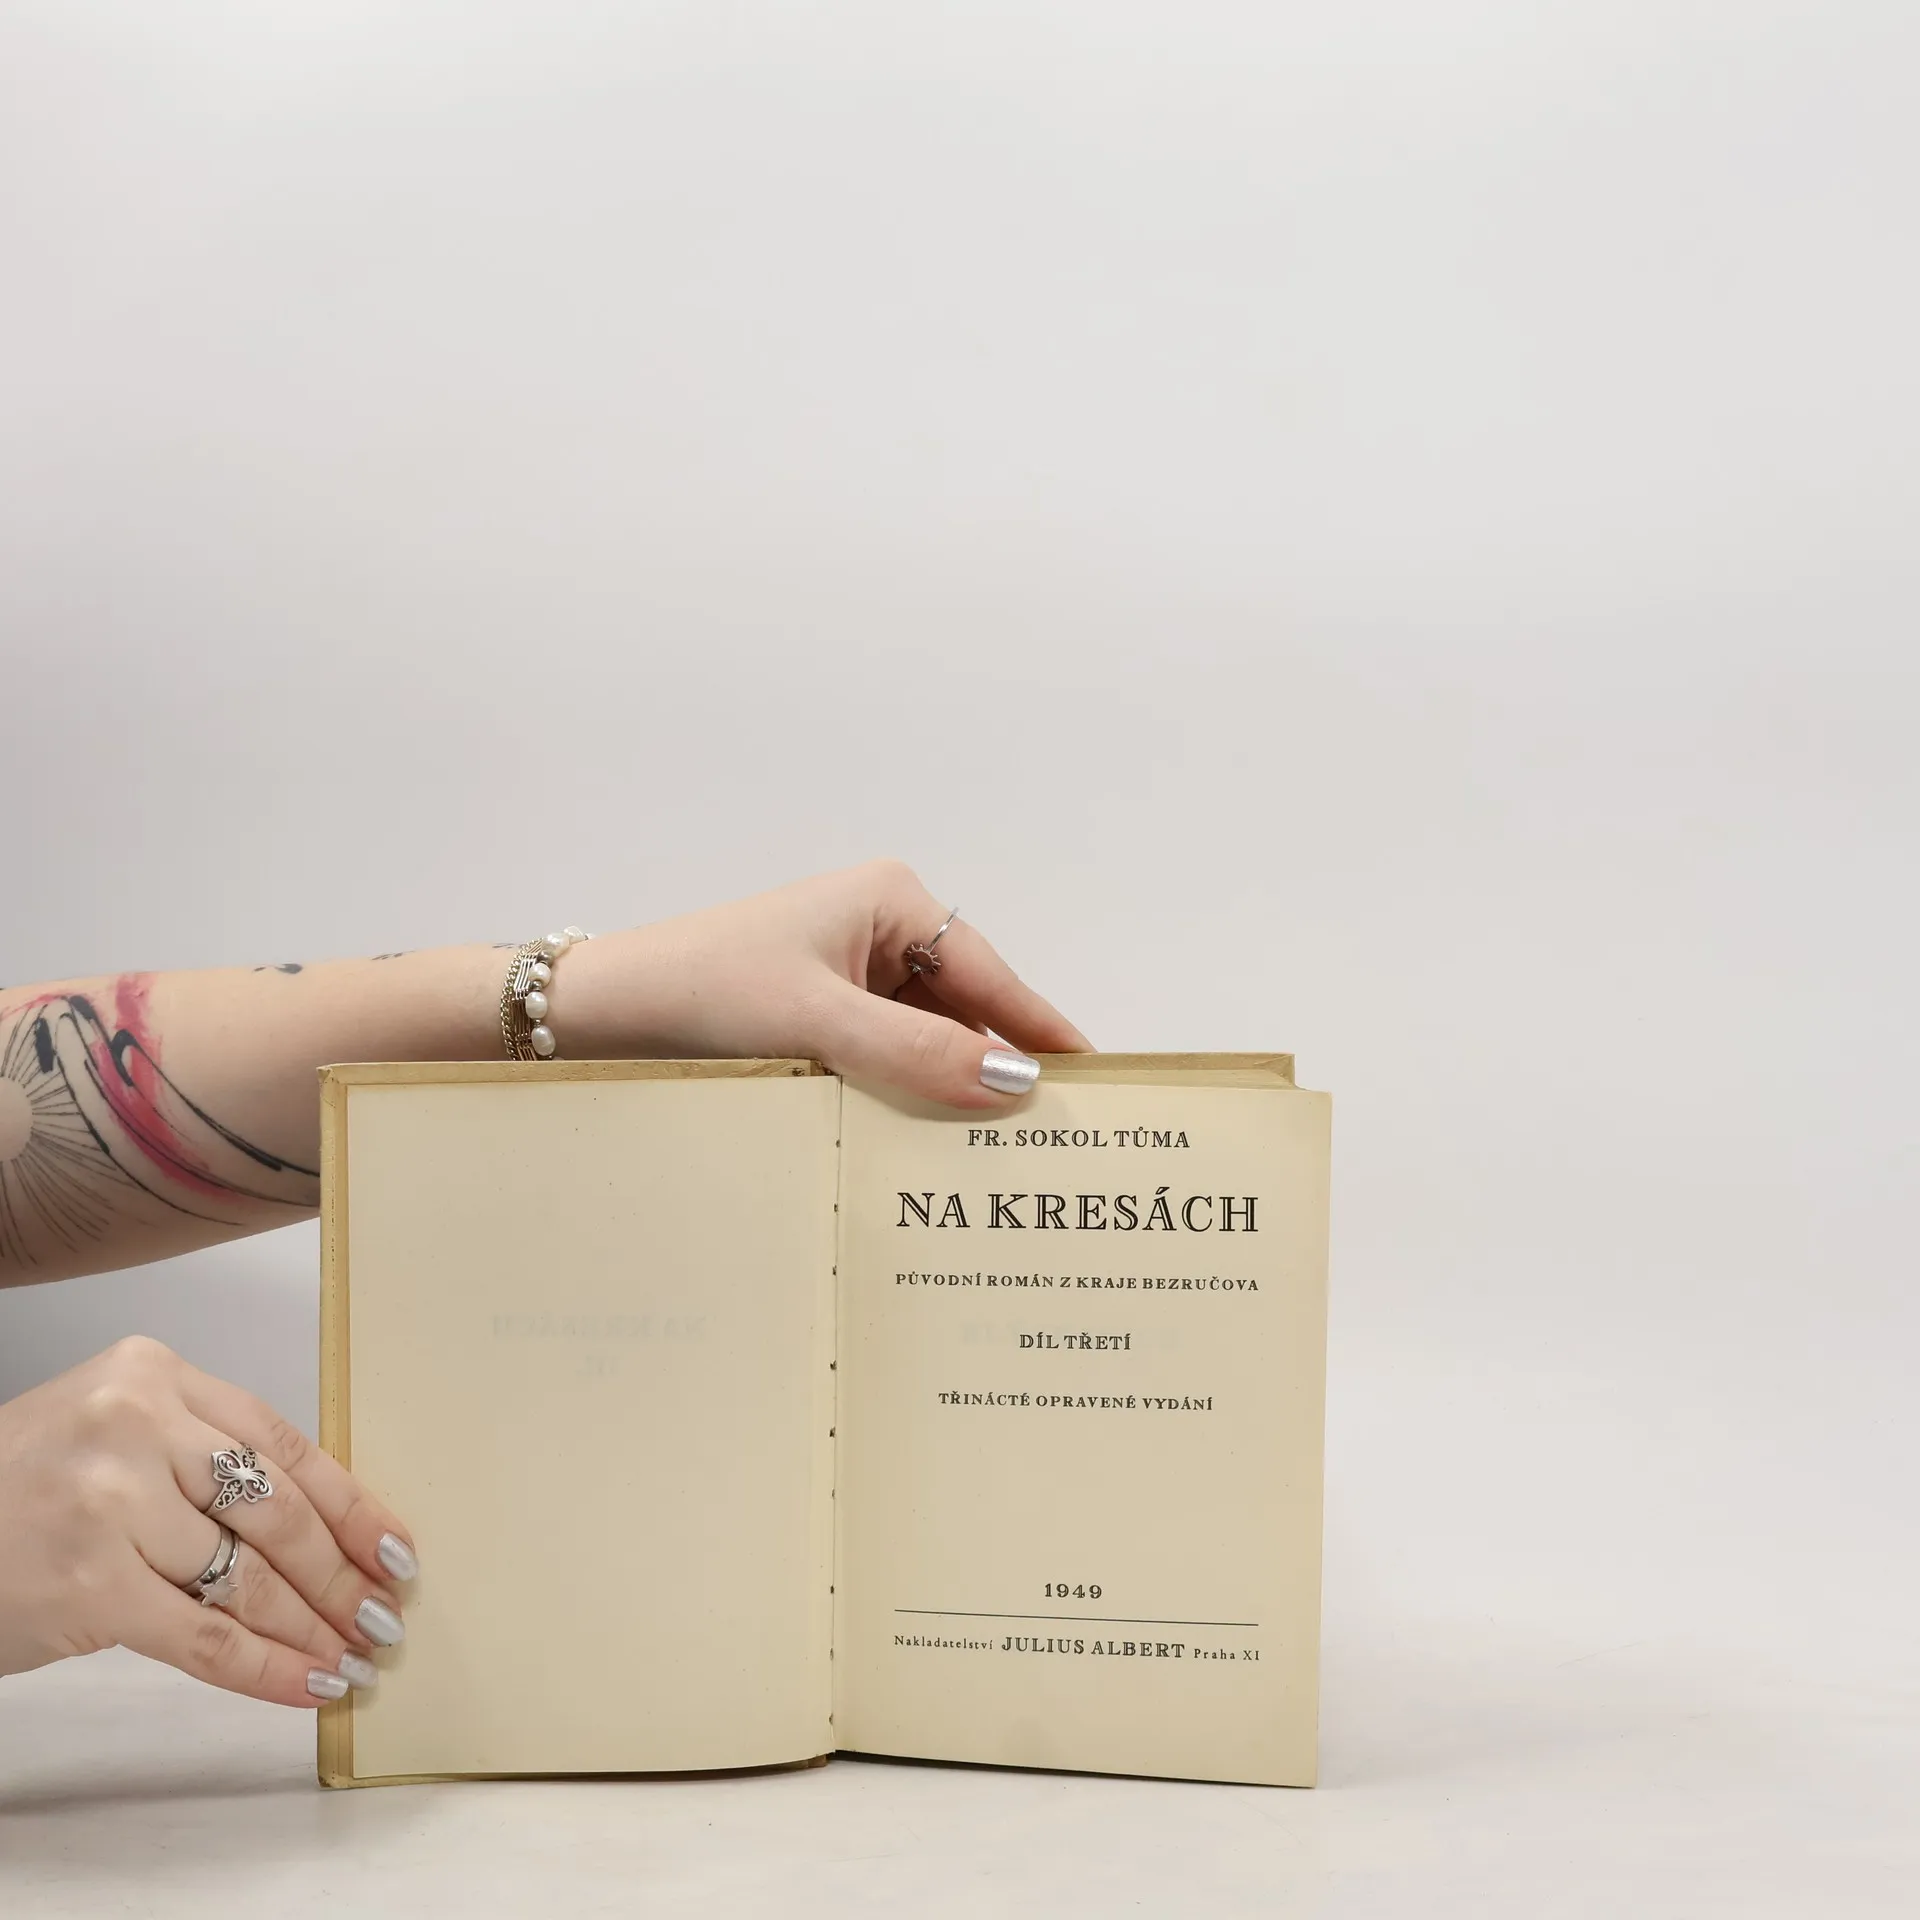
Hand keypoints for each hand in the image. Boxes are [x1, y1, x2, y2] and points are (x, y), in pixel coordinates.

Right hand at [0, 1336, 416, 1705]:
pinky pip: (203, 1637)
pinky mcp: (89, 1585)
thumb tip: (320, 1525)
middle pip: (276, 1509)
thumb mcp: (112, 1432)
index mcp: (153, 1374)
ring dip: (313, 1626)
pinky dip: (265, 1667)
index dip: (350, 1503)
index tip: (394, 1546)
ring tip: (353, 1655)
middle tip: (385, 1614)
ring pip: (248, 1578)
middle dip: (342, 1572)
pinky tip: (306, 1683)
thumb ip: (200, 1455)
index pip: (283, 1441)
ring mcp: (111, 1505)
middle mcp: (137, 1427)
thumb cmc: (19, 1488)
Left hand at [567, 859, 1093, 1106]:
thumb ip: (917, 1053)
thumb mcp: (816, 1024)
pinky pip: (887, 1058)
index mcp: (891, 900)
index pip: (991, 976)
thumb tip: (1015, 1084)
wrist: (597, 1015)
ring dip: (949, 1090)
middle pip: (965, 1010)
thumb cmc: (701, 993)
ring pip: (927, 1041)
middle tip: (1057, 1138)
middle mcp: (878, 930)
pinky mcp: (820, 1016)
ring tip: (1003, 1155)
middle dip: (998, 1069)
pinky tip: (927, 1143)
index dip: (1043, 1033)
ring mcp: (849, 974)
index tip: (1101, 1080)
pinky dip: (906, 1095)